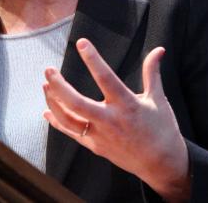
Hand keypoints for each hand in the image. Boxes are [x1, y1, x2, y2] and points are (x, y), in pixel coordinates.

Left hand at [43, 39, 189, 201]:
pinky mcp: (95, 146)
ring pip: (68, 120)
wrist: (162, 164)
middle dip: (59, 86)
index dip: (93, 59)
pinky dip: (57, 122)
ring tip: (45, 85)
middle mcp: (110, 120)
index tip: (81, 43)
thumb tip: (159, 50)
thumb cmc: (162, 129)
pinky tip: (47, 111)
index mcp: (127, 105)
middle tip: (48, 70)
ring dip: (53, 102)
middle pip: (76, 103)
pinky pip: (71, 133)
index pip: (106, 78)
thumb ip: (153, 73)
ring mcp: (100, 135)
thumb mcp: (158, 99)